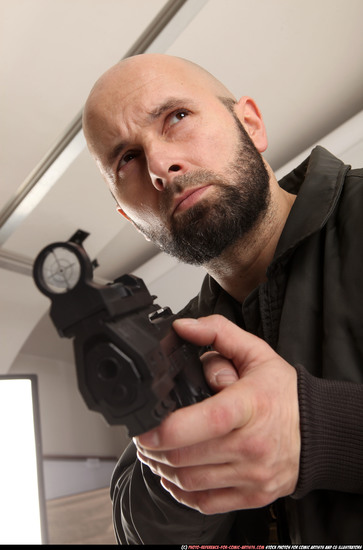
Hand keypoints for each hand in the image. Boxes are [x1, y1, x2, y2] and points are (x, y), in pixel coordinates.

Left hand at [134, 315, 299, 513]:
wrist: (319, 432)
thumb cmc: (283, 394)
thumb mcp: (256, 352)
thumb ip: (217, 333)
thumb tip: (182, 328)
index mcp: (250, 405)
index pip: (204, 421)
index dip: (165, 430)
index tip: (145, 428)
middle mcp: (252, 445)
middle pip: (187, 457)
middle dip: (154, 450)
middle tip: (144, 438)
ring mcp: (253, 475)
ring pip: (190, 482)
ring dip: (162, 469)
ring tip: (154, 455)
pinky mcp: (252, 495)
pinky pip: (205, 503)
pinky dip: (181, 492)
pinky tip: (174, 476)